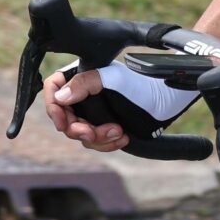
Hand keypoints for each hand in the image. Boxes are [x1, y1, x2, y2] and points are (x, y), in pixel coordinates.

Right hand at [44, 58, 196, 152]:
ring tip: (117, 132)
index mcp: (81, 76)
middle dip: (79, 128)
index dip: (53, 106)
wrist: (167, 101)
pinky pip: (95, 142)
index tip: (63, 122)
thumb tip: (61, 98)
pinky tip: (122, 138)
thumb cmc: (141, 84)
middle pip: (64, 116)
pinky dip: (107, 142)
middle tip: (91, 132)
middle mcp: (83, 94)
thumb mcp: (113, 79)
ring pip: (80, 133)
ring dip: (97, 137)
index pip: (54, 87)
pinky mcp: (104, 127)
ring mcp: (93, 112)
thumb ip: (84, 83)